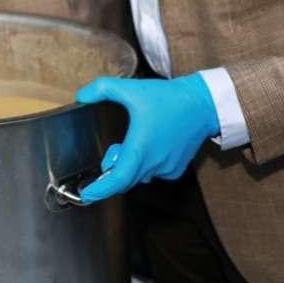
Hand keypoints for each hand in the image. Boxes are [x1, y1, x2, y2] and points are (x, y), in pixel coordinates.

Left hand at [74, 73, 218, 201]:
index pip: (118, 180)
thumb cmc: (168, 98)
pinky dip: (145, 165)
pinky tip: (149, 146)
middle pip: (125, 179)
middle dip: (112, 171)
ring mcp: (166, 169)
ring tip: (130, 144)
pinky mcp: (176, 169)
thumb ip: (102, 88)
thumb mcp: (131, 88)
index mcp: (140, 149)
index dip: (101, 190)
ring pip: (139, 176)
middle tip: (110, 153)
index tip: (87, 194)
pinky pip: (154, 173)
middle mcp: (153, 164)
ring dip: (129, 165)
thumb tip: (81, 96)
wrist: (202, 104)